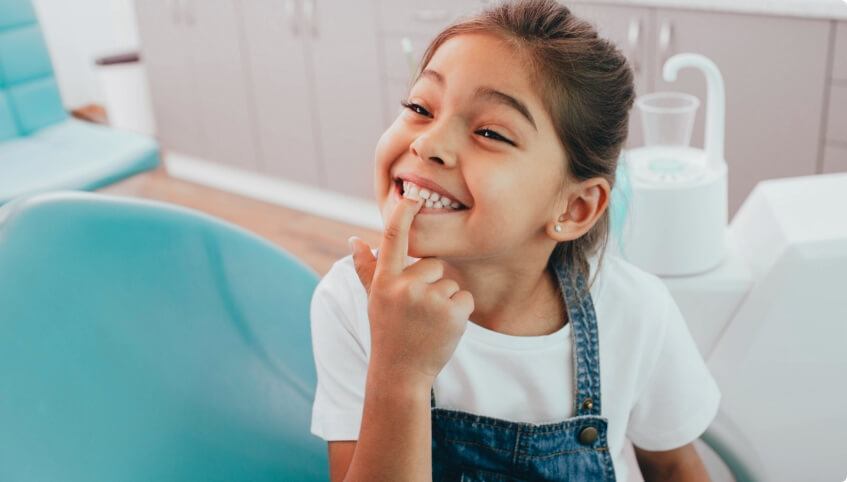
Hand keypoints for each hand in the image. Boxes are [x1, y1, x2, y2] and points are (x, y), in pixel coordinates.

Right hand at [349, 195, 473, 387]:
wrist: (401, 373)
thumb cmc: (388, 332)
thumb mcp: (374, 299)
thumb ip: (366, 269)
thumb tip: (354, 240)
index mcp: (385, 280)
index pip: (393, 238)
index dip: (403, 213)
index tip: (412, 196)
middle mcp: (405, 286)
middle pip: (433, 264)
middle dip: (431, 283)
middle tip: (418, 311)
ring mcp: (429, 300)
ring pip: (450, 282)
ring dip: (445, 300)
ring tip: (428, 323)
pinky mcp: (452, 312)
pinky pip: (465, 297)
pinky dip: (460, 312)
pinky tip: (443, 328)